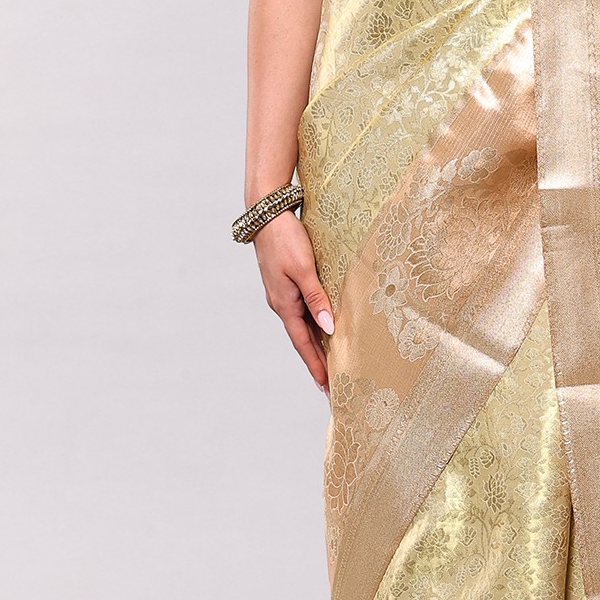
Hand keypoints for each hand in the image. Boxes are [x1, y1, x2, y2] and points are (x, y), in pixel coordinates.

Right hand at [252, 208, 334, 393]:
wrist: (267, 214)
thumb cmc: (286, 239)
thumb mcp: (304, 269)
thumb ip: (317, 298)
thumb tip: (329, 327)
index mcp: (284, 304)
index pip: (303, 343)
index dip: (315, 365)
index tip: (326, 385)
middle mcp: (282, 303)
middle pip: (303, 339)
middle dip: (317, 361)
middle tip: (331, 383)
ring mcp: (283, 294)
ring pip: (303, 325)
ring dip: (317, 344)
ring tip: (331, 361)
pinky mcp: (287, 283)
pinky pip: (303, 310)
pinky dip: (314, 324)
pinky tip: (324, 327)